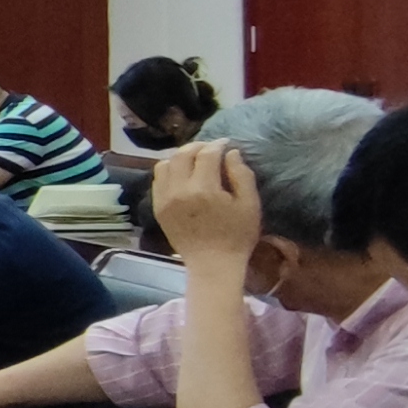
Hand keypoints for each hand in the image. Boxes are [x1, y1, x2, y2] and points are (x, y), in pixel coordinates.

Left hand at [152, 141, 264, 266]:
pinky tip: (181, 173)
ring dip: (180, 156)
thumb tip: (231, 153)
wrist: (212, 264)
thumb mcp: (249, 205)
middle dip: (198, 146)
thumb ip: (241, 175)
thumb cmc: (237, 236)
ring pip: (166, 164)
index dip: (218, 145)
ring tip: (195, 158)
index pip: (207, 154)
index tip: (227, 144)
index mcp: (204, 189)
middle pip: (183, 154)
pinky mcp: (158, 207)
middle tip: (211, 148)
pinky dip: (169, 170)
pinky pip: (158, 179)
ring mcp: (165, 198)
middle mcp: (179, 190)